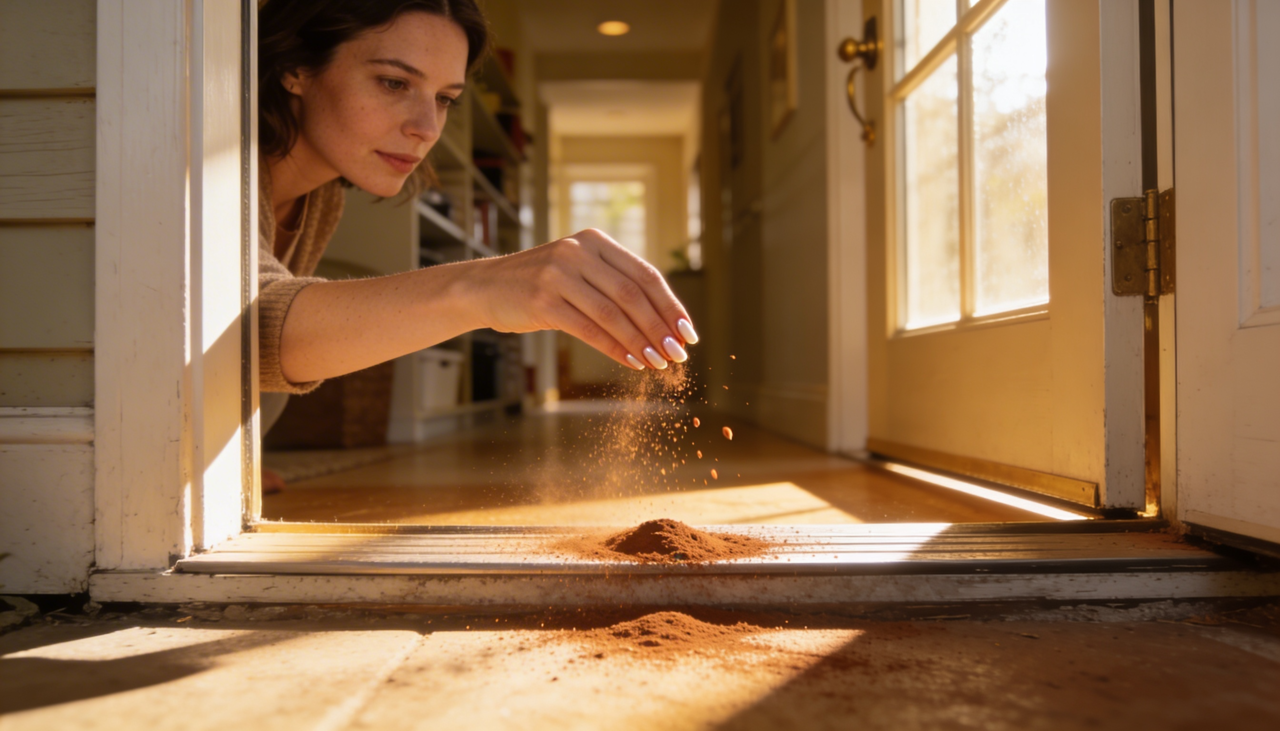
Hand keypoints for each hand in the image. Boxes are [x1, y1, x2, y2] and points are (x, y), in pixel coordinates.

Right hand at [471, 229, 698, 369]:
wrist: (485, 287)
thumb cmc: (539, 285)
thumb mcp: (577, 271)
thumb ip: (613, 284)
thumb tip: (663, 322)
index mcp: (595, 242)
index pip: (645, 274)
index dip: (671, 305)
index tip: (688, 331)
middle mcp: (578, 251)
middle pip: (633, 294)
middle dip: (660, 327)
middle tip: (678, 353)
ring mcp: (559, 274)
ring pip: (614, 314)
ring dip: (641, 342)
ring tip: (659, 363)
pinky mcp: (544, 300)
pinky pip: (590, 329)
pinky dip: (615, 349)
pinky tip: (632, 362)